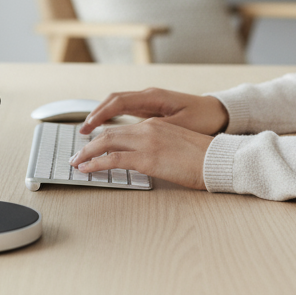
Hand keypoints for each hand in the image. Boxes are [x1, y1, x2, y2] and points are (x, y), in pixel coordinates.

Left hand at [70, 117, 213, 189]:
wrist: (218, 160)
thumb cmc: (203, 158)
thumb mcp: (177, 146)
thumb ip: (159, 148)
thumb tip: (145, 160)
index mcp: (156, 125)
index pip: (121, 129)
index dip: (103, 138)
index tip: (91, 146)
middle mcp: (148, 129)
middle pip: (109, 133)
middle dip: (89, 145)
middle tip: (77, 155)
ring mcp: (147, 142)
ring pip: (106, 143)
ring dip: (87, 154)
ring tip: (76, 163)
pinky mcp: (147, 158)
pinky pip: (113, 159)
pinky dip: (96, 163)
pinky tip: (87, 169)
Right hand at [78, 88, 228, 135]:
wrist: (219, 112)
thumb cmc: (203, 119)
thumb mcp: (180, 126)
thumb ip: (157, 128)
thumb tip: (134, 134)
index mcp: (153, 97)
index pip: (118, 102)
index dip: (100, 115)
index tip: (88, 127)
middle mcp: (148, 95)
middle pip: (113, 101)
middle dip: (95, 114)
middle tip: (82, 131)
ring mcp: (150, 100)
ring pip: (118, 104)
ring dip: (103, 115)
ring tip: (89, 131)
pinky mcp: (152, 107)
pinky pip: (127, 110)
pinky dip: (113, 117)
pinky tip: (108, 129)